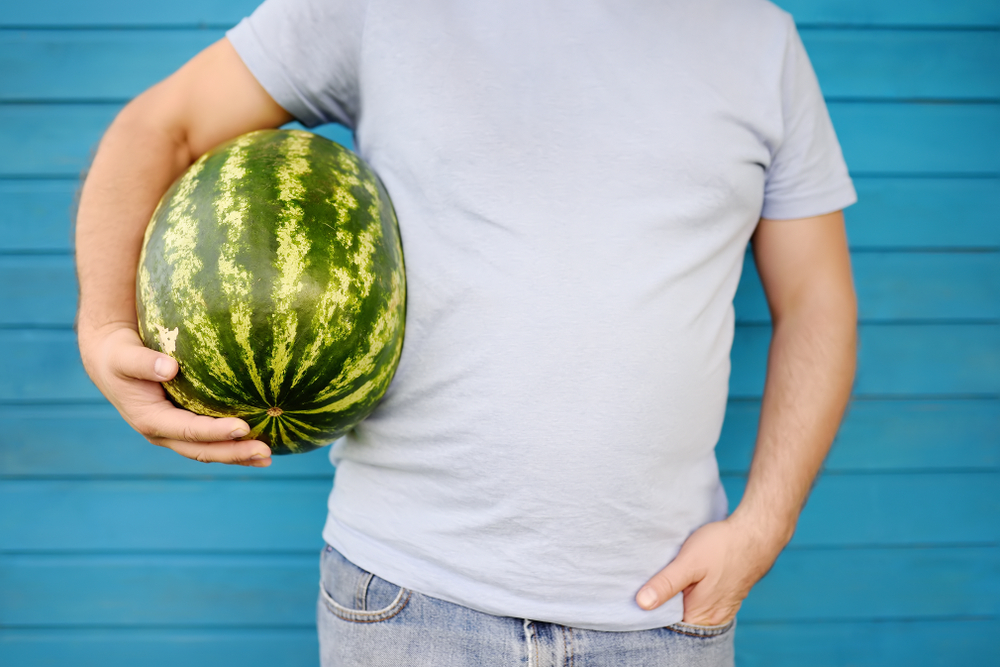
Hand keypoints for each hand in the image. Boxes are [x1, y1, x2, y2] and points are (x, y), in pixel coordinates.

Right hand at [79, 323, 271, 465]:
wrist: (111, 361)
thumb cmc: (119, 355)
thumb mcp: (124, 356)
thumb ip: (143, 362)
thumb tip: (170, 367)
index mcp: (150, 420)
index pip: (189, 431)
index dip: (216, 432)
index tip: (244, 428)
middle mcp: (164, 433)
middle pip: (203, 450)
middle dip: (235, 454)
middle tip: (266, 453)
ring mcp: (176, 432)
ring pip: (210, 450)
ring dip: (238, 455)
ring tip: (268, 457)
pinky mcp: (185, 425)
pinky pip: (212, 440)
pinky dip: (234, 444)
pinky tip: (261, 439)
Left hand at [635, 516, 784, 625]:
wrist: (755, 534)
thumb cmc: (721, 546)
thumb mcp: (687, 563)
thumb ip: (665, 584)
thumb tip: (642, 603)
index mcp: (700, 616)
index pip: (668, 625)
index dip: (654, 612)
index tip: (644, 594)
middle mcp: (713, 618)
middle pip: (680, 619)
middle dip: (666, 604)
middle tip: (656, 582)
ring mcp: (722, 608)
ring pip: (691, 609)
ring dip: (679, 598)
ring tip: (672, 578)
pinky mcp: (727, 597)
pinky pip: (703, 602)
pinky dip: (693, 593)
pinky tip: (689, 578)